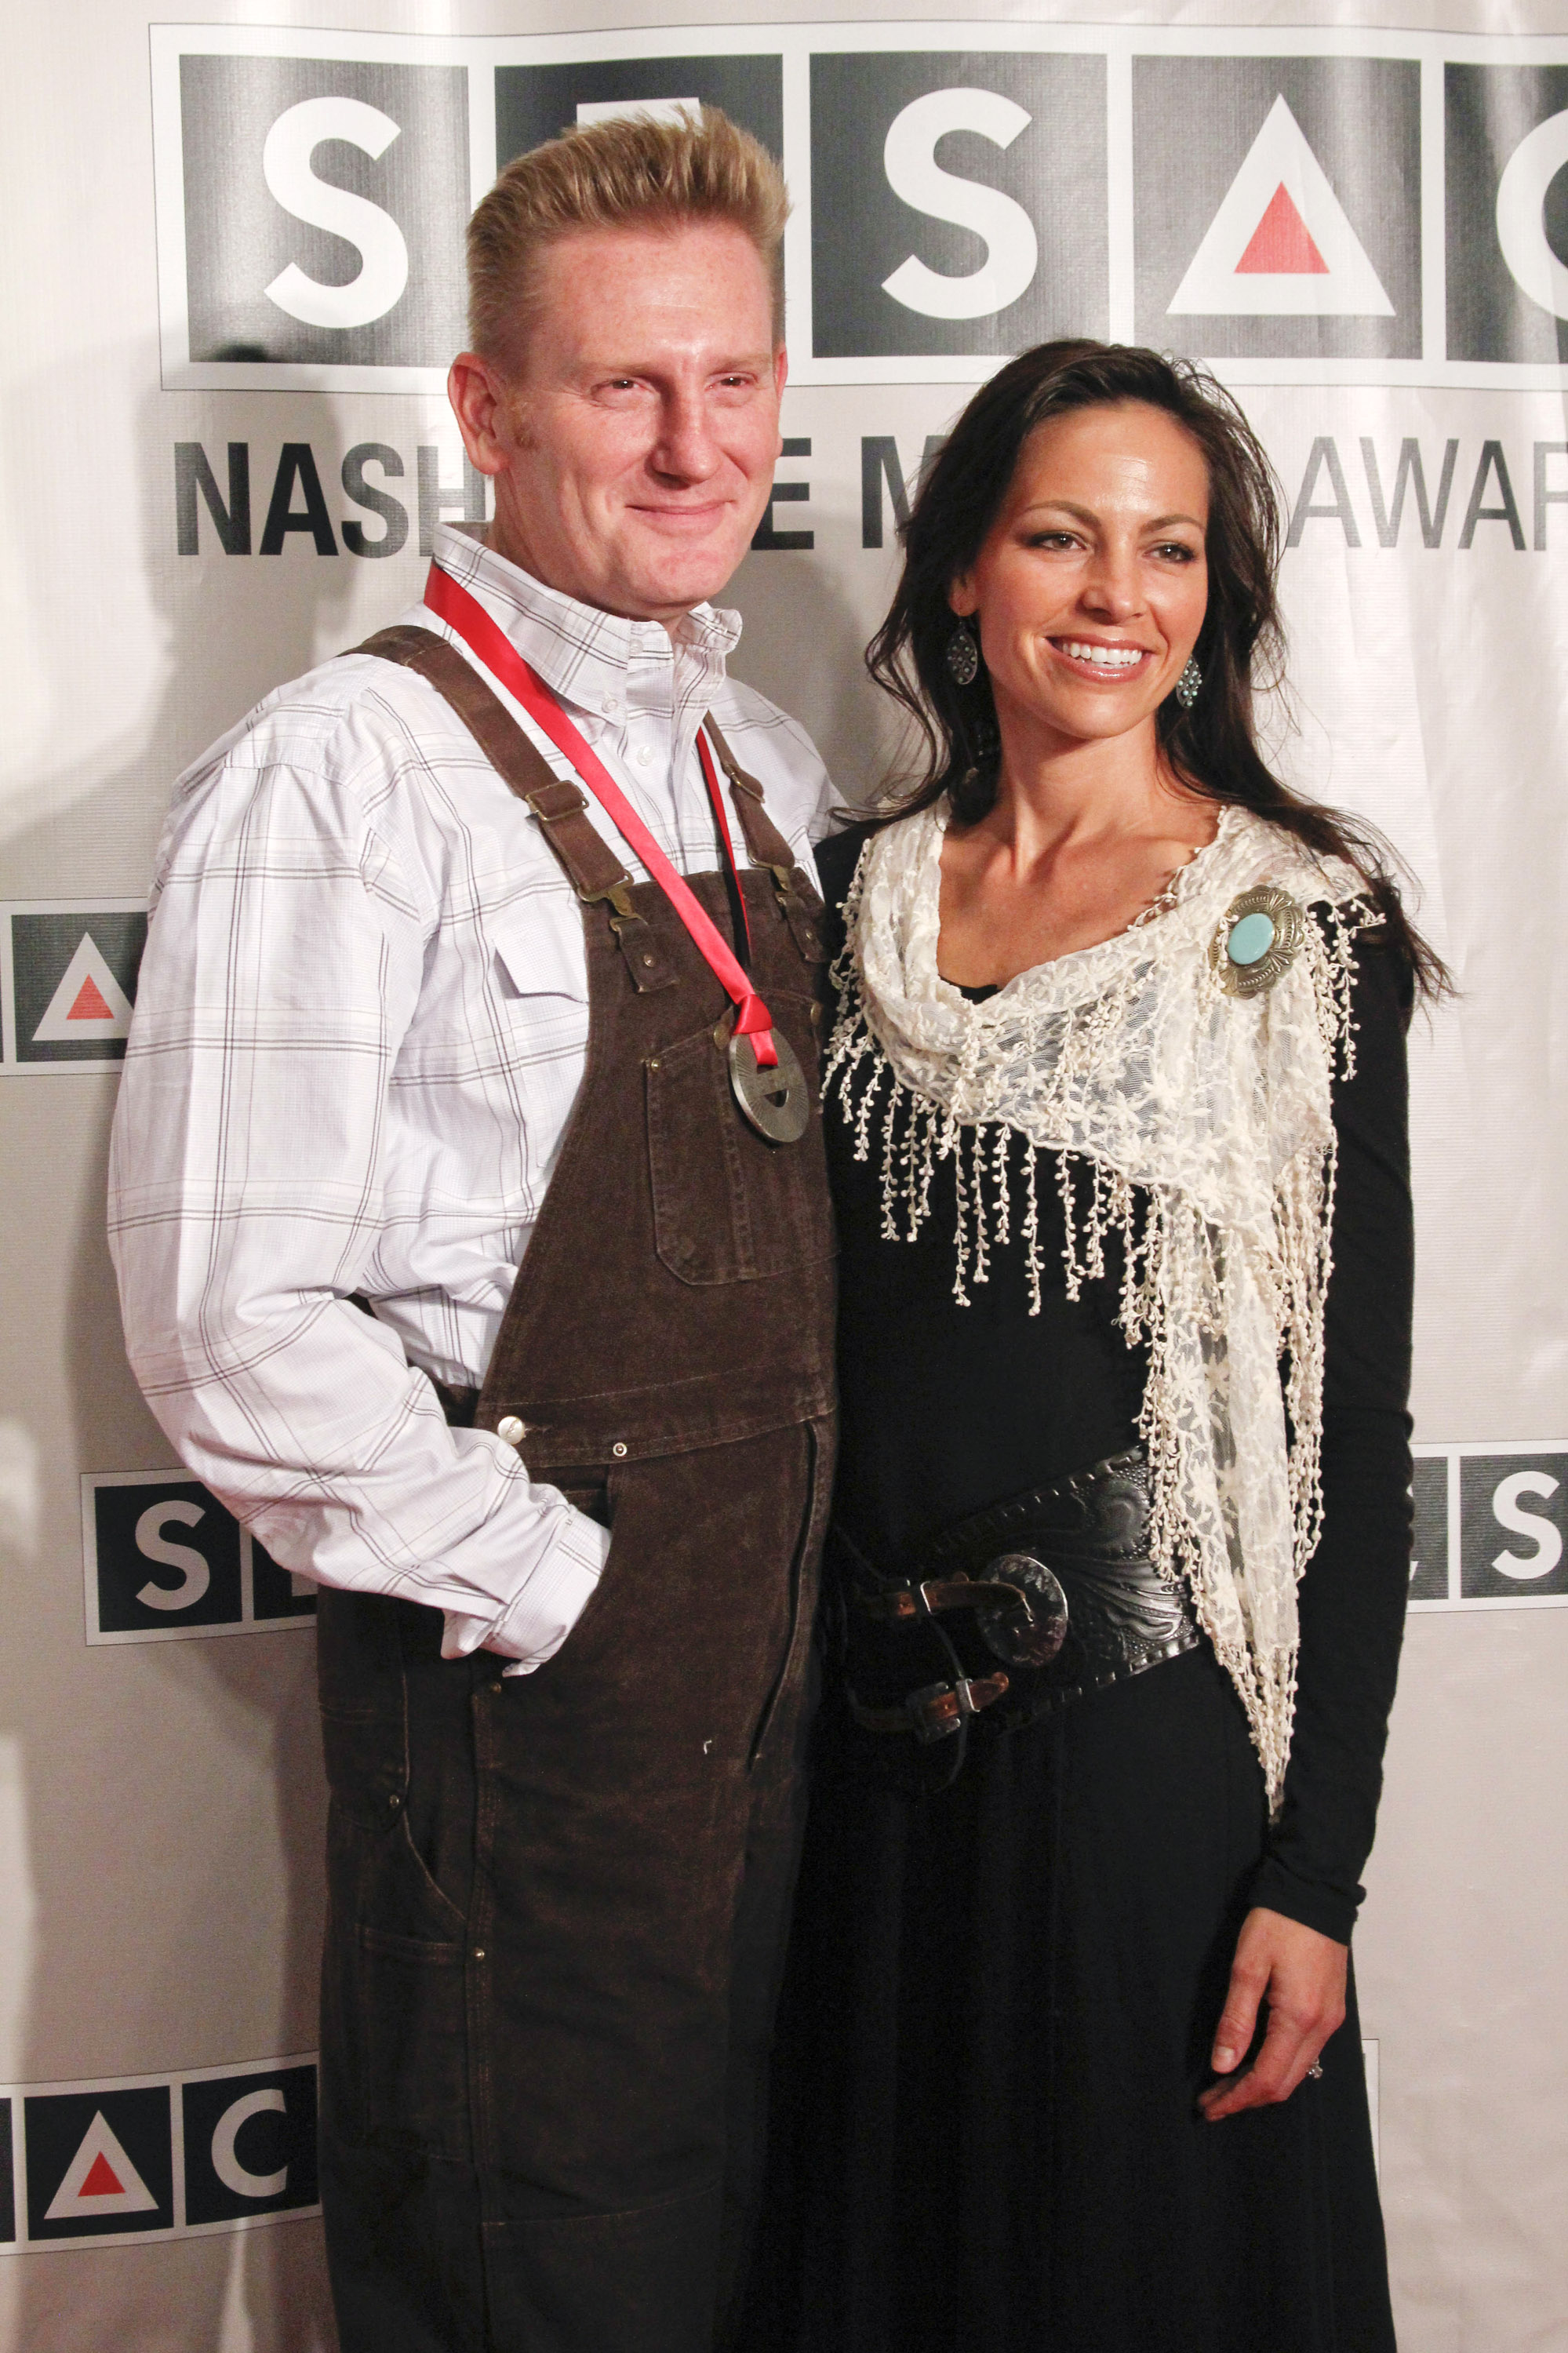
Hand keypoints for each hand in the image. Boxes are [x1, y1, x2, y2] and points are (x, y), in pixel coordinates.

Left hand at [1197, 1905, 1346, 2121]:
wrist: (1315, 1892)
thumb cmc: (1279, 1921)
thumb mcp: (1247, 1966)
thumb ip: (1235, 2019)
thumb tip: (1222, 2064)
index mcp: (1299, 2017)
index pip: (1266, 2078)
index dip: (1235, 2098)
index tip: (1209, 2107)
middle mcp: (1321, 2027)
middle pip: (1285, 2084)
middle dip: (1247, 2098)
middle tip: (1213, 2101)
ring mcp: (1330, 2020)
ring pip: (1298, 2071)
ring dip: (1263, 2084)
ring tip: (1228, 2085)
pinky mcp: (1331, 2010)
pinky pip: (1307, 2053)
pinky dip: (1280, 2066)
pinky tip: (1256, 2060)